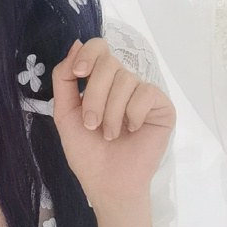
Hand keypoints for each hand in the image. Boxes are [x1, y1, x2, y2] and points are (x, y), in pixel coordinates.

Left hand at [51, 38, 175, 204]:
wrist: (106, 182)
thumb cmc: (86, 152)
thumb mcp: (64, 113)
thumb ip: (64, 79)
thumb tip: (76, 44)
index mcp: (98, 82)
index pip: (98, 48)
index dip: (88, 54)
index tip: (78, 73)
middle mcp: (121, 83)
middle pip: (109, 63)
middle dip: (94, 96)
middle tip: (91, 124)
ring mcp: (142, 94)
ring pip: (125, 80)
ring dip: (111, 112)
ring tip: (109, 135)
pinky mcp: (162, 107)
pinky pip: (145, 93)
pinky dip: (132, 113)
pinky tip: (132, 130)